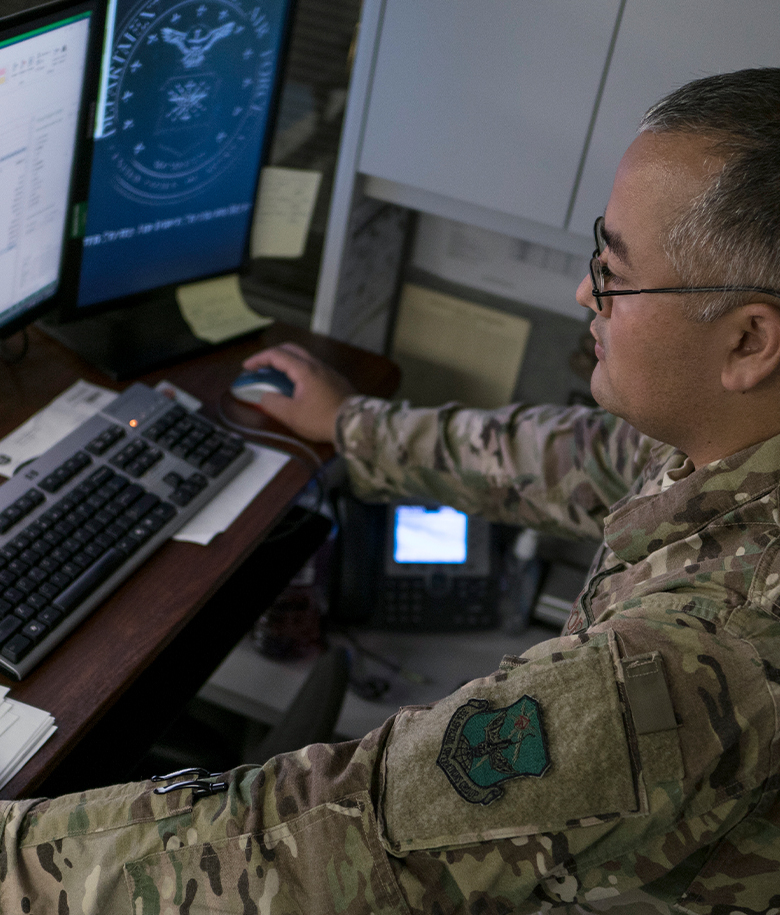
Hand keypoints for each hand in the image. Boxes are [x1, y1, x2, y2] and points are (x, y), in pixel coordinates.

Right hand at [242, 343, 356, 442]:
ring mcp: (328, 372)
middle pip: (291, 350)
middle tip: (262, 366)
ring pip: (304, 358)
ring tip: (277, 377)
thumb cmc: (324, 420)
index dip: (259, 359)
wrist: (354, 424)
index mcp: (305, 370)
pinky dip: (300, 371)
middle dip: (273, 355)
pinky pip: (314, 368)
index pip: (277, 355)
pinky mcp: (335, 381)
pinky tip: (297, 386)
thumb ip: (272, 404)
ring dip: (287, 363)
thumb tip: (264, 397)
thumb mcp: (291, 415)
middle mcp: (318, 366)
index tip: (248, 367)